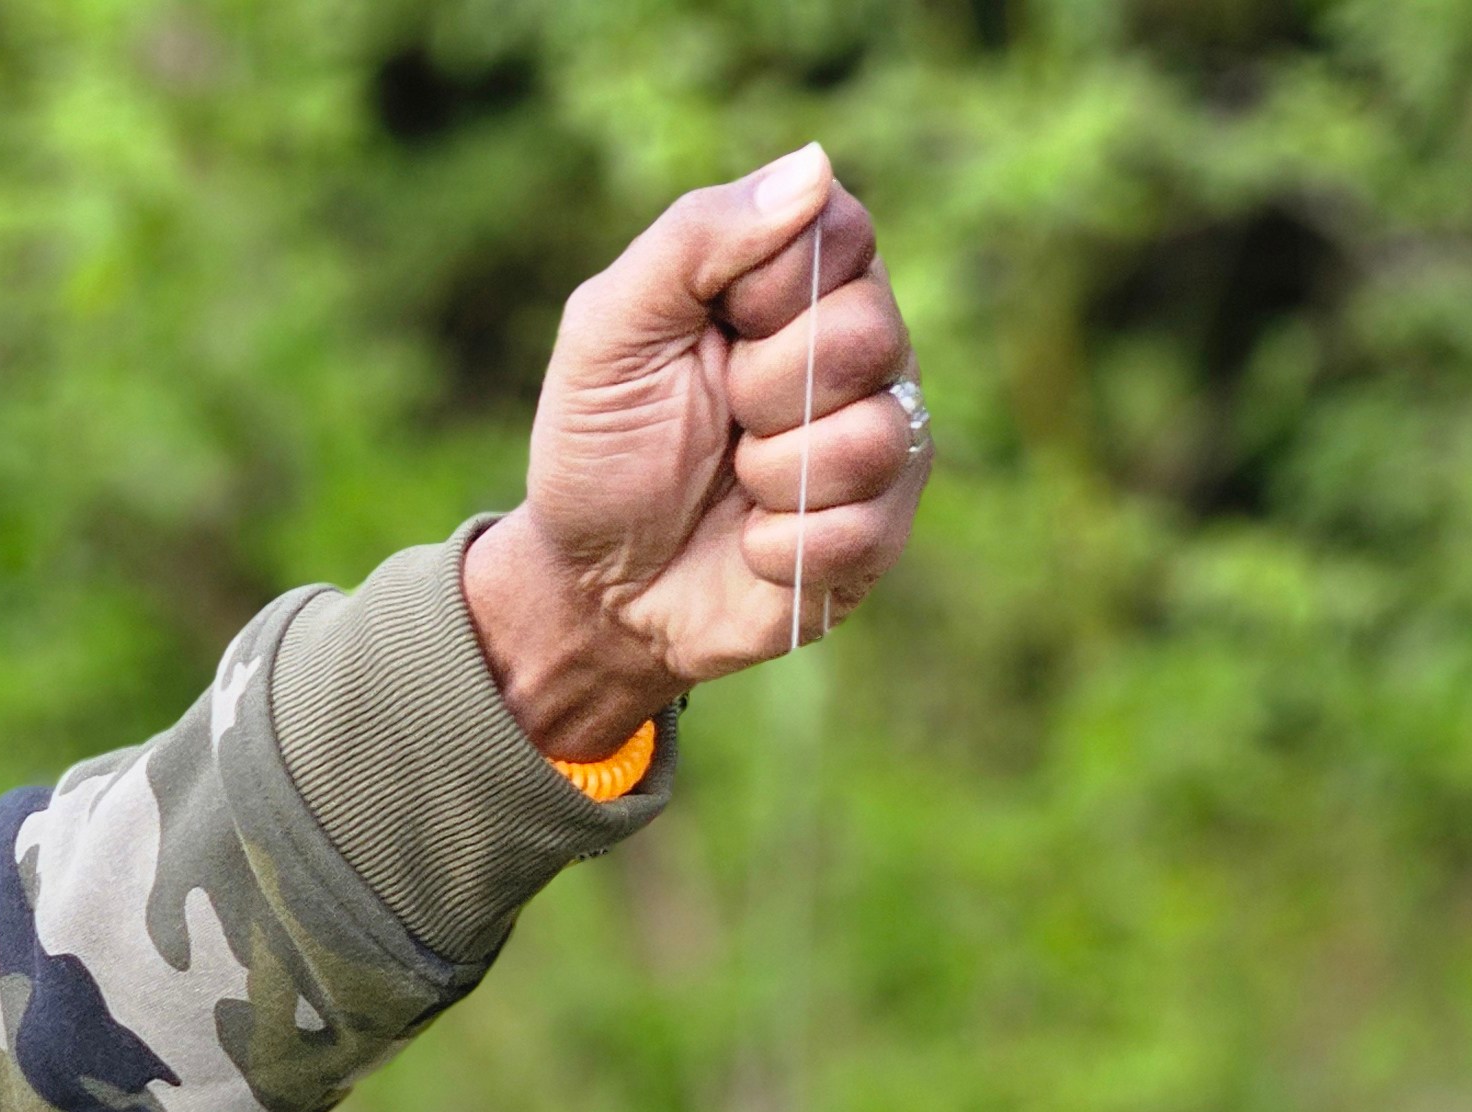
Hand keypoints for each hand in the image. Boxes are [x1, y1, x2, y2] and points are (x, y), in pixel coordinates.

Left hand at [461, 143, 928, 763]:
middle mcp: (855, 353)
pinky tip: (750, 545)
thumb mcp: (611, 326)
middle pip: (873, 332)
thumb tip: (816, 164)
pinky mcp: (878, 536)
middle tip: (722, 416)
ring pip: (876, 436)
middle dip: (769, 387)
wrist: (593, 587)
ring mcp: (877, 444)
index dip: (774, 287)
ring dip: (775, 473)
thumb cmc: (600, 446)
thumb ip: (698, 235)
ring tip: (735, 484)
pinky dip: (782, 547)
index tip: (716, 326)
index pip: (844, 232)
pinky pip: (866, 527)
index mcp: (795, 280)